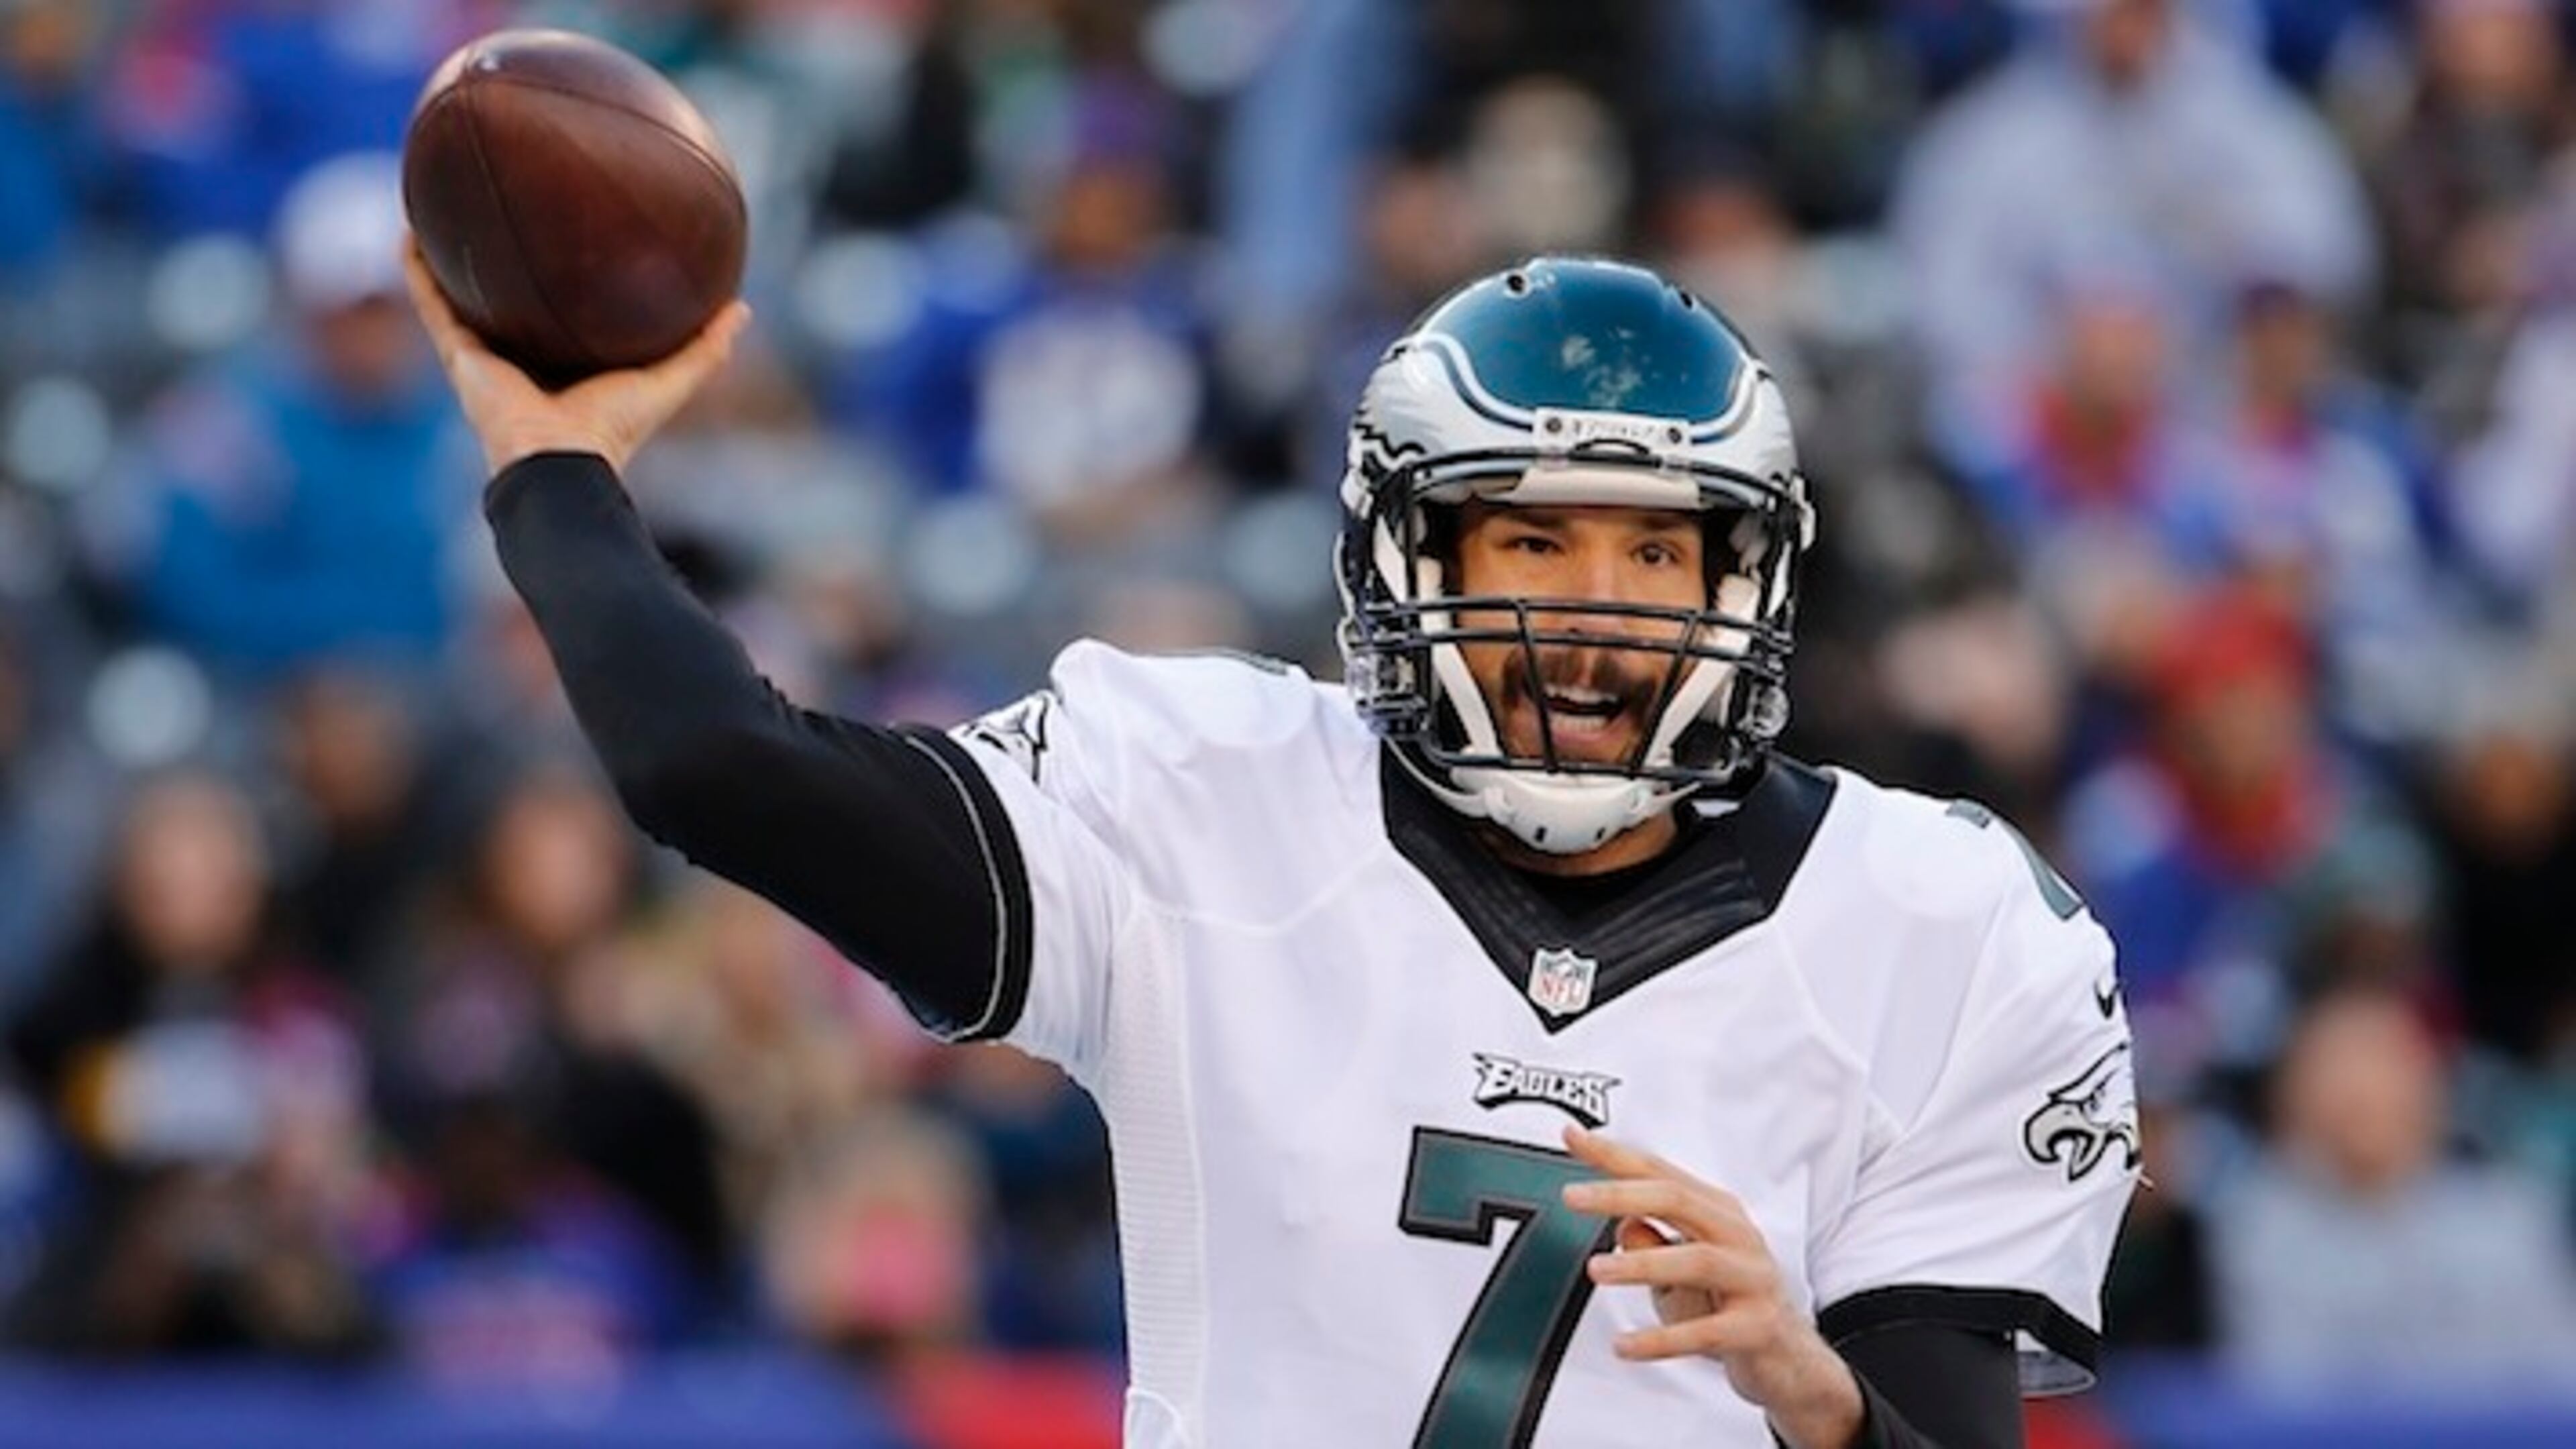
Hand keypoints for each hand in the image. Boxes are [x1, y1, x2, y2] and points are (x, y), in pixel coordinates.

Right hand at [402, 238, 750, 475]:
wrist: (561, 464)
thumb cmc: (614, 430)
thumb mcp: (669, 381)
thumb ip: (704, 349)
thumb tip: (742, 309)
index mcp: (568, 364)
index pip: (563, 317)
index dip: (565, 284)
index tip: (570, 241)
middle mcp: (523, 358)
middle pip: (510, 302)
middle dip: (504, 265)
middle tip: (503, 212)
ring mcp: (486, 358)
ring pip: (461, 298)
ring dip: (450, 258)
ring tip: (443, 208)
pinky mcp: (459, 357)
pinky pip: (432, 305)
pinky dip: (417, 271)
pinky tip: (408, 230)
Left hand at [1561, 1125, 1862, 1448]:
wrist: (1786, 1359)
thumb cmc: (1724, 1304)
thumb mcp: (1678, 1269)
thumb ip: (1651, 1239)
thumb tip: (1621, 1221)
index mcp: (1716, 1211)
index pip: (1659, 1172)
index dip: (1614, 1154)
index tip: (1572, 1137)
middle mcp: (1737, 1235)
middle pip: (1677, 1199)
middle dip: (1621, 1194)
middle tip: (1572, 1197)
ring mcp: (1751, 1278)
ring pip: (1697, 1260)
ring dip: (1642, 1264)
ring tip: (1596, 1270)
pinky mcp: (1756, 1326)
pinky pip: (1706, 1332)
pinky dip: (1661, 1340)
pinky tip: (1624, 1345)